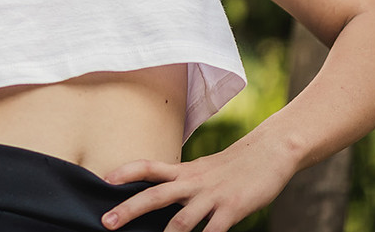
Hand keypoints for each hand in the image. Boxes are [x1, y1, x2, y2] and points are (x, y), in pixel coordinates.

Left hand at [100, 139, 295, 231]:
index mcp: (185, 171)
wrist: (270, 152)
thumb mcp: (203, 170)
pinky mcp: (233, 210)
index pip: (149, 167)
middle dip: (129, 209)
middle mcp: (193, 183)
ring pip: (181, 220)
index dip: (126, 171)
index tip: (104, 179)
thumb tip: (162, 196)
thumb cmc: (233, 165)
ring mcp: (212, 197)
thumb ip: (183, 183)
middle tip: (107, 221)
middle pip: (155, 195)